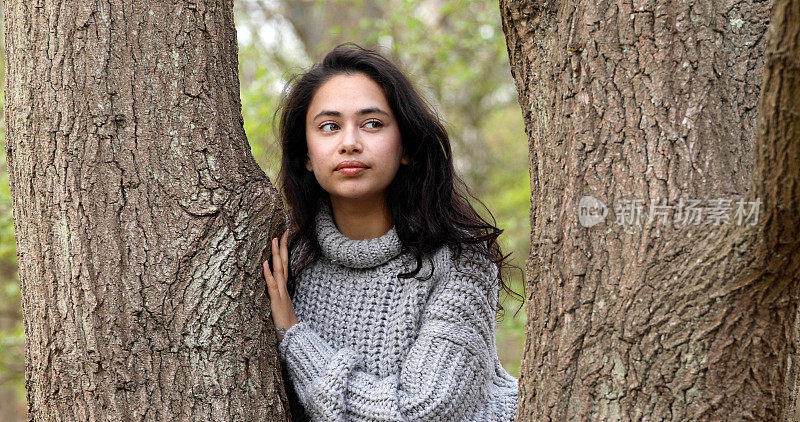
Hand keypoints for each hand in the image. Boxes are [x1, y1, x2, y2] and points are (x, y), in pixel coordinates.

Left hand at [263, 228, 298, 342]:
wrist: (292, 334)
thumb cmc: (284, 320)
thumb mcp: (279, 303)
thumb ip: (276, 292)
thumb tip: (271, 282)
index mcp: (283, 285)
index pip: (284, 263)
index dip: (284, 249)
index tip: (283, 236)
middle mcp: (283, 286)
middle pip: (283, 262)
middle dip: (283, 246)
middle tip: (283, 231)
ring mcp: (280, 292)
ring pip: (278, 269)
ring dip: (276, 254)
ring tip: (274, 240)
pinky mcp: (276, 300)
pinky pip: (272, 284)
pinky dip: (268, 273)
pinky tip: (265, 263)